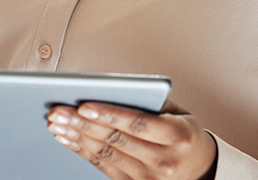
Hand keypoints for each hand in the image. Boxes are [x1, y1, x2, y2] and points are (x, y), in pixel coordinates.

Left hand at [47, 100, 216, 179]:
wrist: (201, 170)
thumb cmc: (184, 133)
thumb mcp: (177, 112)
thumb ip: (148, 100)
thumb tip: (109, 87)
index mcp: (177, 136)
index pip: (137, 123)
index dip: (108, 114)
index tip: (83, 105)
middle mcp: (164, 160)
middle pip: (116, 139)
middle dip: (82, 123)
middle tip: (58, 110)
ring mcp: (149, 178)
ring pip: (105, 154)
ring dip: (76, 137)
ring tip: (56, 123)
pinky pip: (103, 166)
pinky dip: (82, 151)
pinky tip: (67, 139)